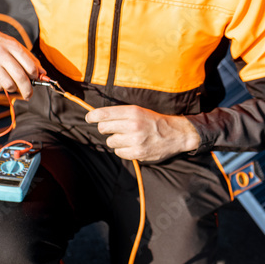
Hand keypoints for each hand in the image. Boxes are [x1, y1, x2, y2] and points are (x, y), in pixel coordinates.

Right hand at [0, 26, 44, 98]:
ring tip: (14, 84)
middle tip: (29, 94)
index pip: (30, 66)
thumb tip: (42, 74)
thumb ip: (30, 59)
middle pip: (20, 77)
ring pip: (9, 85)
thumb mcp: (16, 45)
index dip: (35, 76)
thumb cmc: (0, 43)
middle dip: (28, 89)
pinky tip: (2, 80)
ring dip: (14, 88)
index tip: (36, 79)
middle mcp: (1, 55)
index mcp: (12, 46)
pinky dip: (2, 87)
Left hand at [85, 105, 199, 161]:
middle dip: (106, 129)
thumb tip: (98, 117)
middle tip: (114, 129)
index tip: (88, 118)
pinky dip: (123, 150)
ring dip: (116, 140)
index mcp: (133, 111)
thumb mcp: (139, 111)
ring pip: (110, 141)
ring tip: (127, 138)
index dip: (93, 116)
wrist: (176, 134)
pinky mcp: (138, 153)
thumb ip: (120, 114)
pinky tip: (132, 146)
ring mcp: (135, 140)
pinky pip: (119, 152)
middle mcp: (133, 125)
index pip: (105, 114)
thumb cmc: (154, 121)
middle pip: (104, 128)